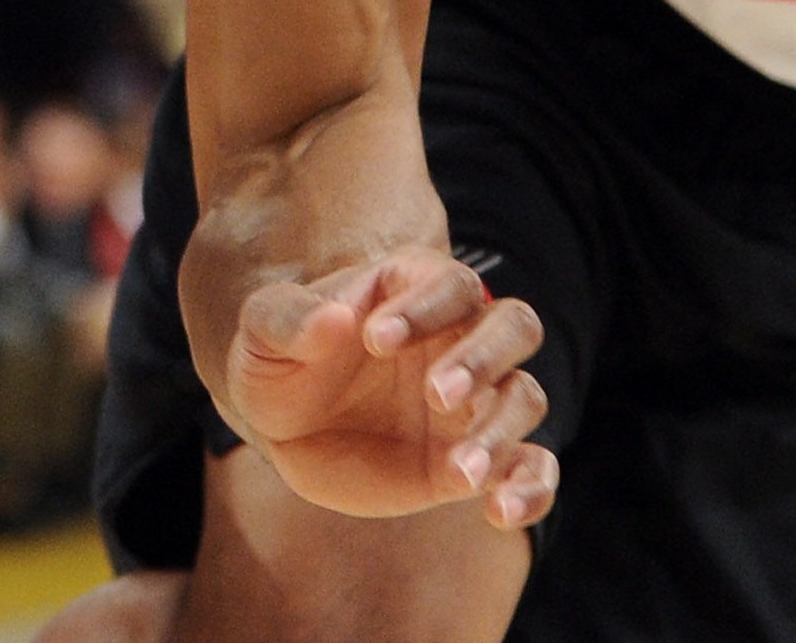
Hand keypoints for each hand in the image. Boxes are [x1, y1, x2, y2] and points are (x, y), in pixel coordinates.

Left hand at [216, 247, 555, 529]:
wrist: (288, 429)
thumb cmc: (281, 361)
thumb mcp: (263, 333)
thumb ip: (290, 319)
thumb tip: (336, 319)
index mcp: (413, 288)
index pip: (447, 283)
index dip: (422, 308)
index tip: (373, 340)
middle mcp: (458, 336)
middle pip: (512, 326)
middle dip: (482, 358)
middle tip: (437, 395)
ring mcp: (474, 399)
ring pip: (524, 396)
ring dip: (501, 431)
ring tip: (461, 471)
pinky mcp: (475, 458)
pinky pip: (530, 467)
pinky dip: (532, 488)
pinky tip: (501, 511)